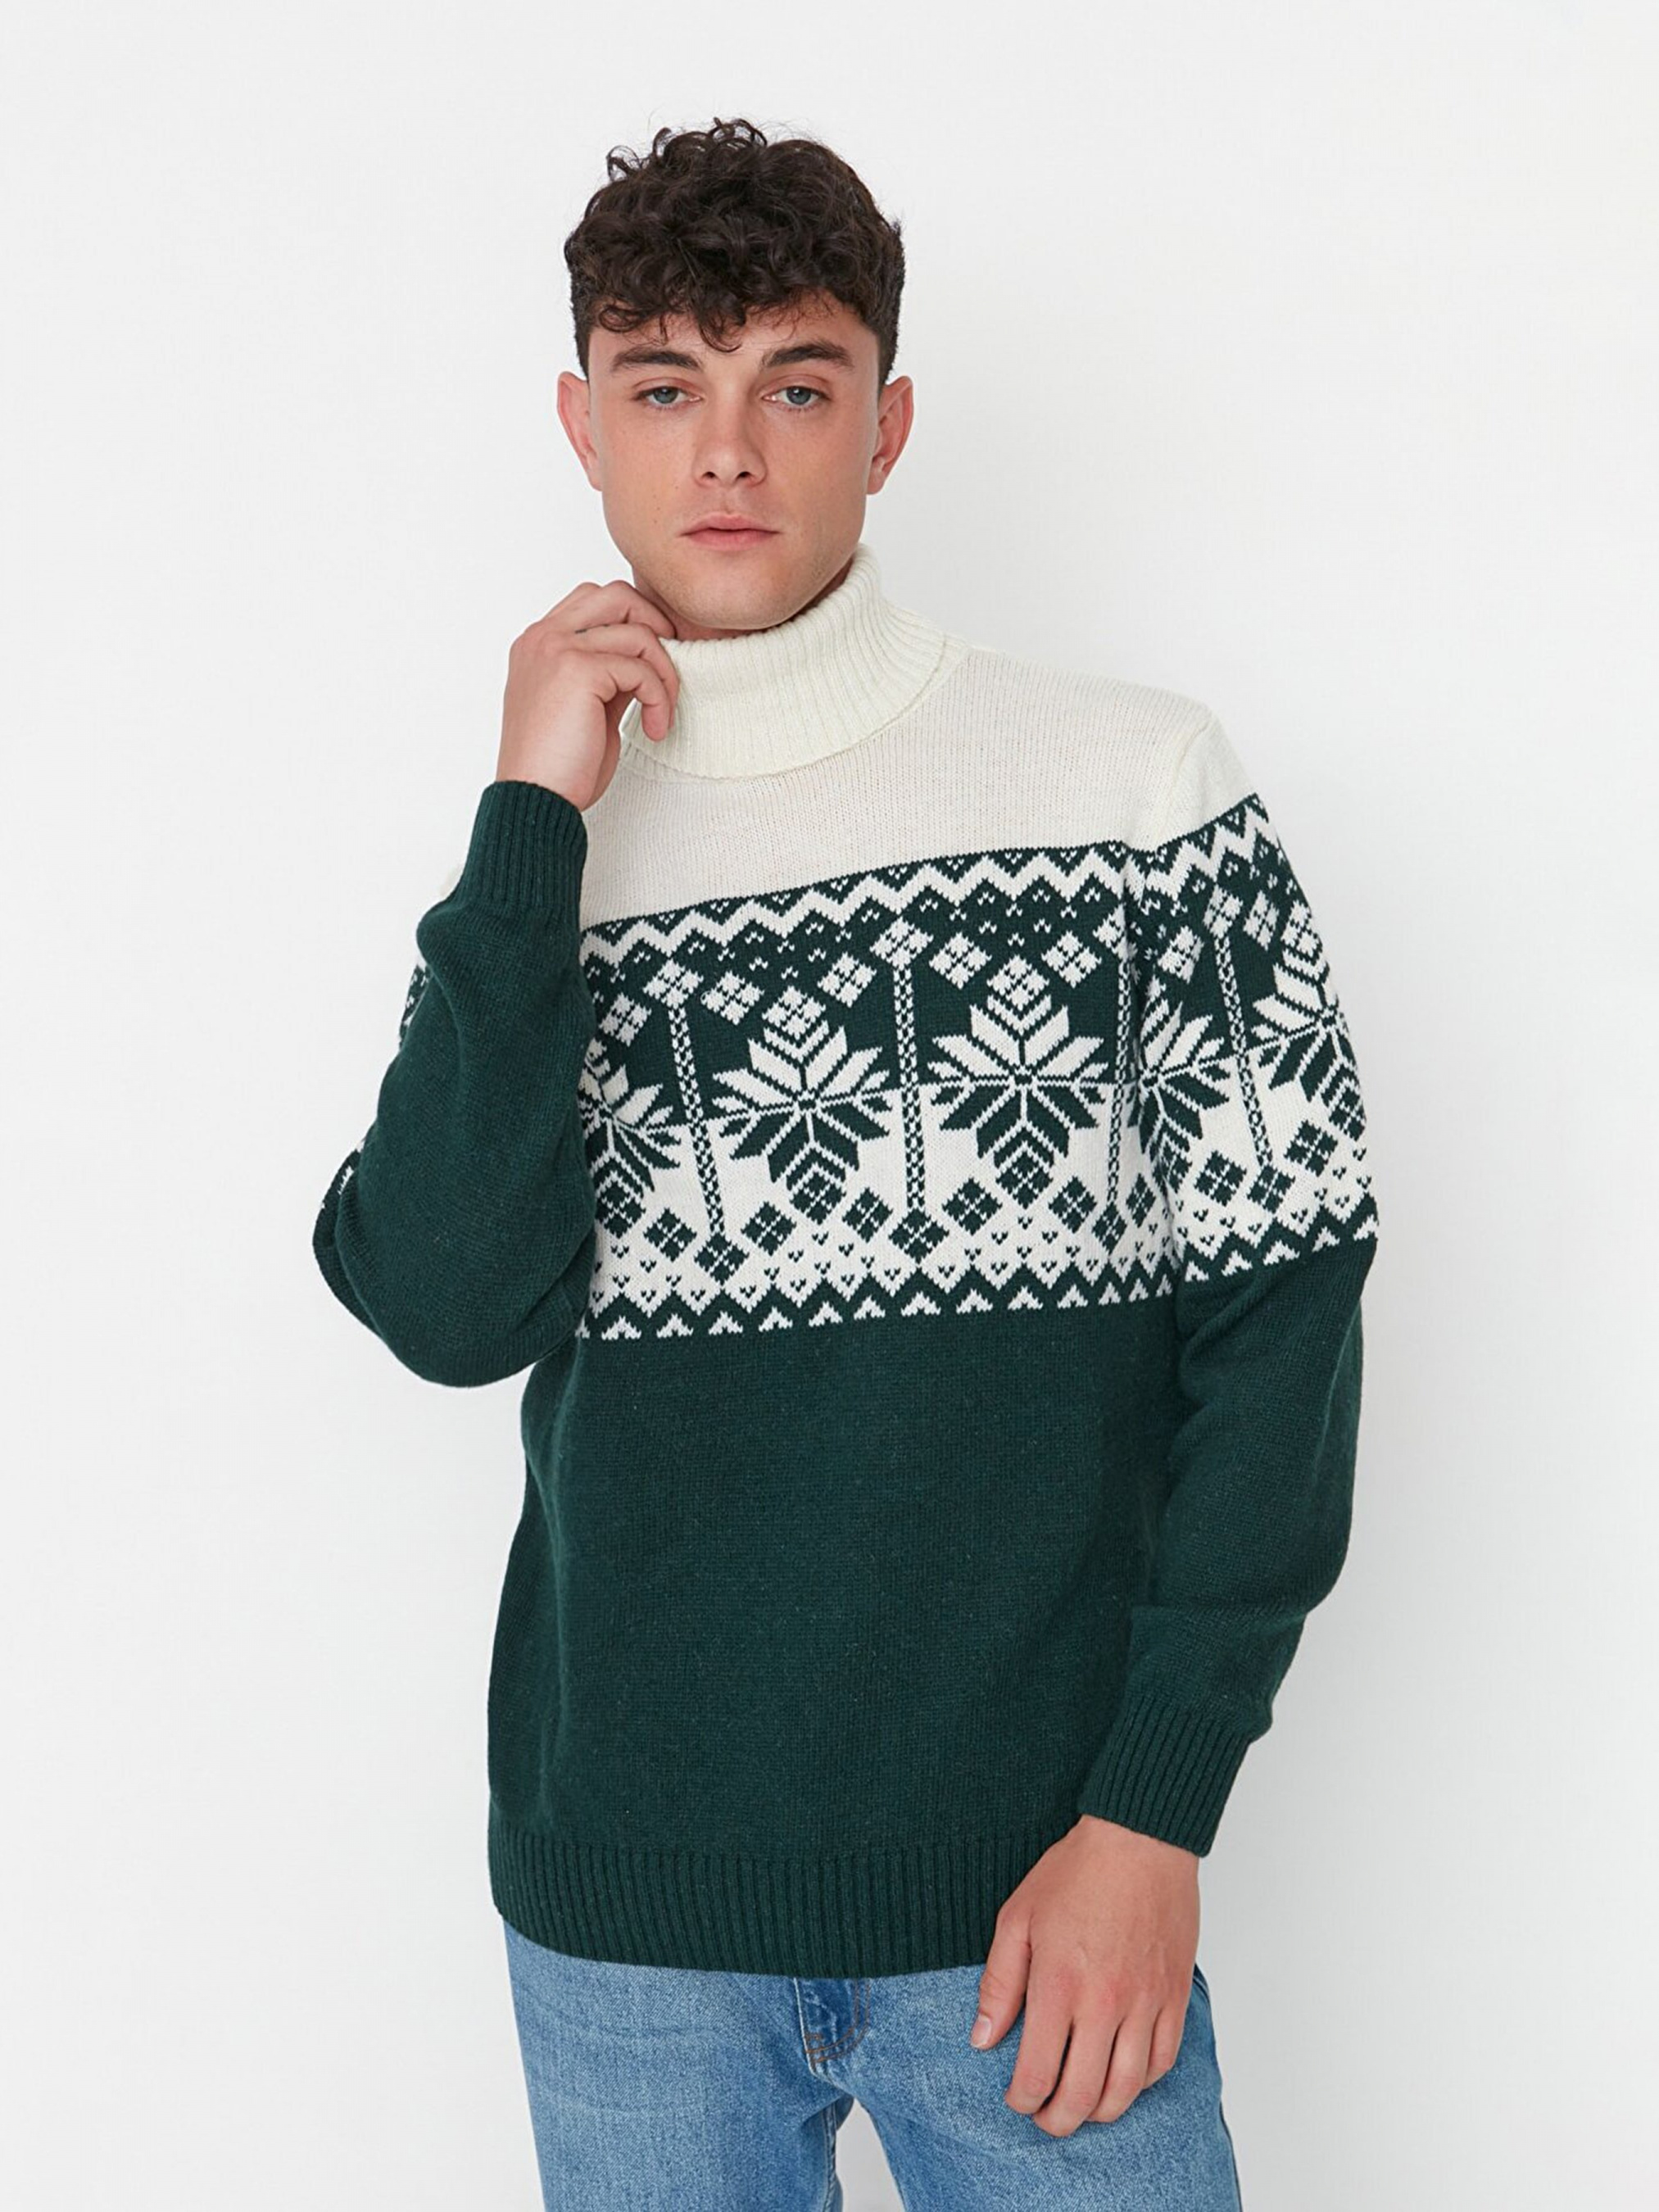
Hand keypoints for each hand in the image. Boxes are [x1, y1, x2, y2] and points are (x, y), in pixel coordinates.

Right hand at [495, 576, 680, 809]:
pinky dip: (658, 698)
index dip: (634, 622)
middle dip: (655, 628)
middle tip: (667, 673)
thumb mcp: (586, 708)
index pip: (595, 600)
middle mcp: (543, 637)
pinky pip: (640, 667)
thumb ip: (609, 675)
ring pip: (637, 630)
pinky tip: (654, 729)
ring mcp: (557, 648)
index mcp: (539, 644)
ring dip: (663, 673)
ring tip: (660, 714)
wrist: (537, 801)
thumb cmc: (559, 768)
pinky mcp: (577, 670)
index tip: (653, 663)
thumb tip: (647, 661)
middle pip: (616, 596)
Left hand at [970, 1815, 1199, 2135]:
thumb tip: (983, 2039)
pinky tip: (1121, 2078)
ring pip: (1126, 2090)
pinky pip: (1162, 2062)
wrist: (1140, 1841)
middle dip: (1057, 2120)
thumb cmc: (1076, 1873)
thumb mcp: (1017, 1918)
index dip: (1022, 2099)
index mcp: (1059, 1985)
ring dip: (1100, 2112)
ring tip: (1081, 2106)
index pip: (1038, 2073)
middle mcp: (1105, 2003)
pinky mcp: (1174, 1997)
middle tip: (1044, 2117)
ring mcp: (1145, 2003)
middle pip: (1083, 2096)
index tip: (1015, 2098)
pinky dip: (1140, 2084)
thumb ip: (999, 1983)